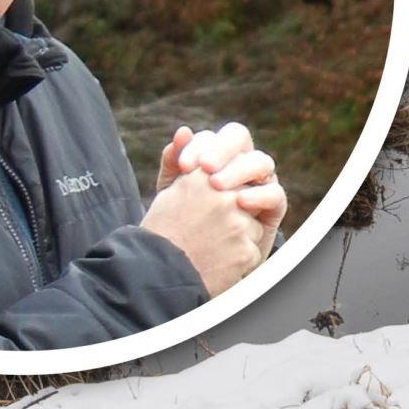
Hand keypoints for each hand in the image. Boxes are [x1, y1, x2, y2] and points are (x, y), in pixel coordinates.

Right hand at [140, 168, 262, 295]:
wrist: (154, 277)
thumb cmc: (161, 234)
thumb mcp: (168, 192)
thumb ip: (181, 161)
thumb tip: (185, 132)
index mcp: (203, 177)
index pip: (232, 177)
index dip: (224, 197)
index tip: (209, 211)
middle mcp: (223, 196)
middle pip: (246, 200)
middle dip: (234, 215)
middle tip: (208, 231)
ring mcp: (236, 224)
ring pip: (253, 227)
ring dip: (239, 238)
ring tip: (209, 248)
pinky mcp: (245, 250)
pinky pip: (252, 251)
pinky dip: (238, 260)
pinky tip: (216, 263)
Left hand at [156, 122, 284, 260]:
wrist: (197, 262)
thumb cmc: (185, 224)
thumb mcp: (174, 195)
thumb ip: (174, 165)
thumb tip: (182, 131)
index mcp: (215, 155)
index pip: (212, 138)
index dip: (198, 146)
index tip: (183, 166)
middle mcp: (240, 162)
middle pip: (239, 139)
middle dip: (221, 150)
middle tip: (204, 168)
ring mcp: (260, 181)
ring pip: (260, 162)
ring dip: (239, 169)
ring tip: (217, 185)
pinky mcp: (274, 206)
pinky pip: (275, 193)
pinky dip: (260, 194)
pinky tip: (240, 202)